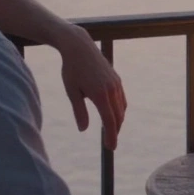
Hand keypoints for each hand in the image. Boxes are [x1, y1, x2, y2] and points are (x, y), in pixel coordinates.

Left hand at [56, 25, 127, 148]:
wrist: (79, 46)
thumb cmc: (72, 69)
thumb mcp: (72, 92)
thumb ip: (79, 111)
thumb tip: (83, 129)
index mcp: (100, 95)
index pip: (109, 121)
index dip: (111, 136)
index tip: (111, 147)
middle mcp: (112, 90)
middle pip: (118, 117)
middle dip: (115, 131)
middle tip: (110, 143)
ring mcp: (116, 84)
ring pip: (122, 108)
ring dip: (118, 121)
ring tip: (111, 130)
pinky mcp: (116, 79)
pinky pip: (122, 99)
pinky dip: (119, 109)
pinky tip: (113, 113)